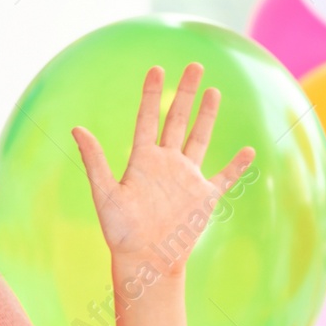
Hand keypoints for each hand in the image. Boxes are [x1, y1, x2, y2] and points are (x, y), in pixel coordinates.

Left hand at [70, 62, 254, 275]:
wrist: (146, 260)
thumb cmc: (121, 232)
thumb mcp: (105, 194)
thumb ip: (95, 161)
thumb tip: (76, 129)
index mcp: (142, 160)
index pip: (148, 118)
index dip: (152, 94)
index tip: (156, 69)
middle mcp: (165, 163)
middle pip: (177, 119)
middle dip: (185, 92)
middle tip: (194, 65)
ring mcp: (186, 178)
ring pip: (199, 138)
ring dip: (207, 116)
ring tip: (213, 91)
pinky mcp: (204, 196)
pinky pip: (224, 177)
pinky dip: (238, 166)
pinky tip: (249, 151)